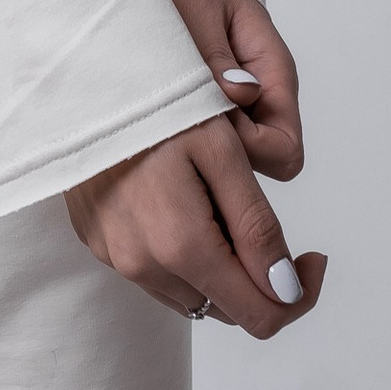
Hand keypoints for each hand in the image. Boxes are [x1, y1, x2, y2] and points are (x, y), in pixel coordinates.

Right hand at [62, 0, 325, 335]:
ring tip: (217, 194)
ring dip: (219, 261)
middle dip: (259, 272)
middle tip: (263, 210)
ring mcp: (115, 256)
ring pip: (192, 291)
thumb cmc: (153, 98)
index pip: (260, 316)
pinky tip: (182, 196)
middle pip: (227, 306)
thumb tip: (287, 291)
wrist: (77, 73)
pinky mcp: (97, 240)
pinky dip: (183, 250)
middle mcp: (143, 266)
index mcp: (181, 248)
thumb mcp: (222, 150)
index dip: (299, 291)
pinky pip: (157, 270)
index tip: (314, 253)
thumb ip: (257, 227)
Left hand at [159, 0, 303, 183]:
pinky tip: (161, 101)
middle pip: (259, 162)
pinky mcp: (213, 108)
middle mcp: (262, 98)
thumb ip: (217, 56)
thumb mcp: (199, 10)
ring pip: (233, 155)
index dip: (249, 149)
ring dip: (202, 138)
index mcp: (272, 72)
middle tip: (179, 112)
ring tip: (167, 100)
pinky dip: (188, 129)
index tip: (211, 120)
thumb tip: (240, 96)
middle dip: (222, 151)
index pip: (283, 148)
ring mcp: (239, 106)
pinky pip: (210, 138)